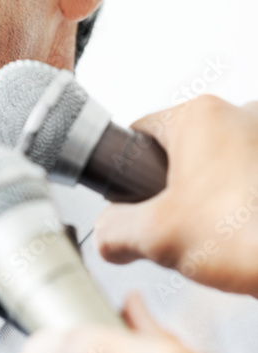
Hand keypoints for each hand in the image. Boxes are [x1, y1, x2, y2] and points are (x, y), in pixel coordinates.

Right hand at [94, 95, 257, 293]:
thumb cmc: (250, 238)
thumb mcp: (155, 238)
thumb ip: (114, 231)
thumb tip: (108, 233)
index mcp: (199, 116)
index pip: (139, 132)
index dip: (129, 172)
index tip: (137, 201)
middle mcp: (240, 114)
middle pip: (182, 150)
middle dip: (176, 189)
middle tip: (180, 228)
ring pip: (220, 166)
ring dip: (213, 197)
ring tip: (218, 235)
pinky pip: (249, 180)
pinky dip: (244, 204)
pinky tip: (245, 234)